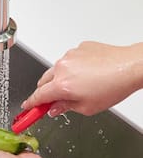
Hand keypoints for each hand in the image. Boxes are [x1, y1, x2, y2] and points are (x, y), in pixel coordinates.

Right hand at [22, 41, 142, 115]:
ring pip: (54, 71)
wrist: (131, 66)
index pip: (38, 97)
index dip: (30, 105)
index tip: (26, 109)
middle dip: (45, 92)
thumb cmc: (113, 86)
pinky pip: (67, 61)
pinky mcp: (78, 49)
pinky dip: (70, 70)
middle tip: (53, 101)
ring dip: (58, 80)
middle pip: (42, 83)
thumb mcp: (87, 107)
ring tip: (76, 86)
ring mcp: (69, 56)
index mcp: (62, 85)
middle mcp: (62, 68)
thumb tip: (54, 108)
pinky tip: (85, 75)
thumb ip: (65, 107)